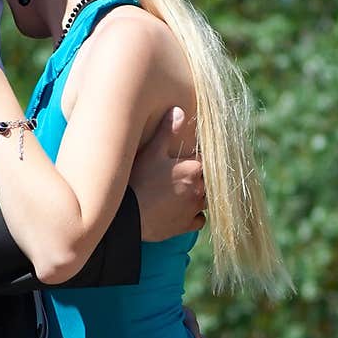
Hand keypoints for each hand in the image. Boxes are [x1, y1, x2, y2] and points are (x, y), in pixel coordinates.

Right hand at [129, 107, 205, 241]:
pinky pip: (199, 220)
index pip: (205, 159)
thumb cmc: (139, 181)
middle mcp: (199, 189)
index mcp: (194, 169)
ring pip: (207, 199)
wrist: (128, 216)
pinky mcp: (186, 226)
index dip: (196, 158)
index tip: (187, 158)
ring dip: (199, 195)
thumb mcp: (151, 151)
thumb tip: (179, 111)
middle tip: (184, 175)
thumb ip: (167, 131)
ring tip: (185, 192)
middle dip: (200, 177)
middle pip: (208, 180)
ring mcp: (194, 209)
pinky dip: (194, 215)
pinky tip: (184, 210)